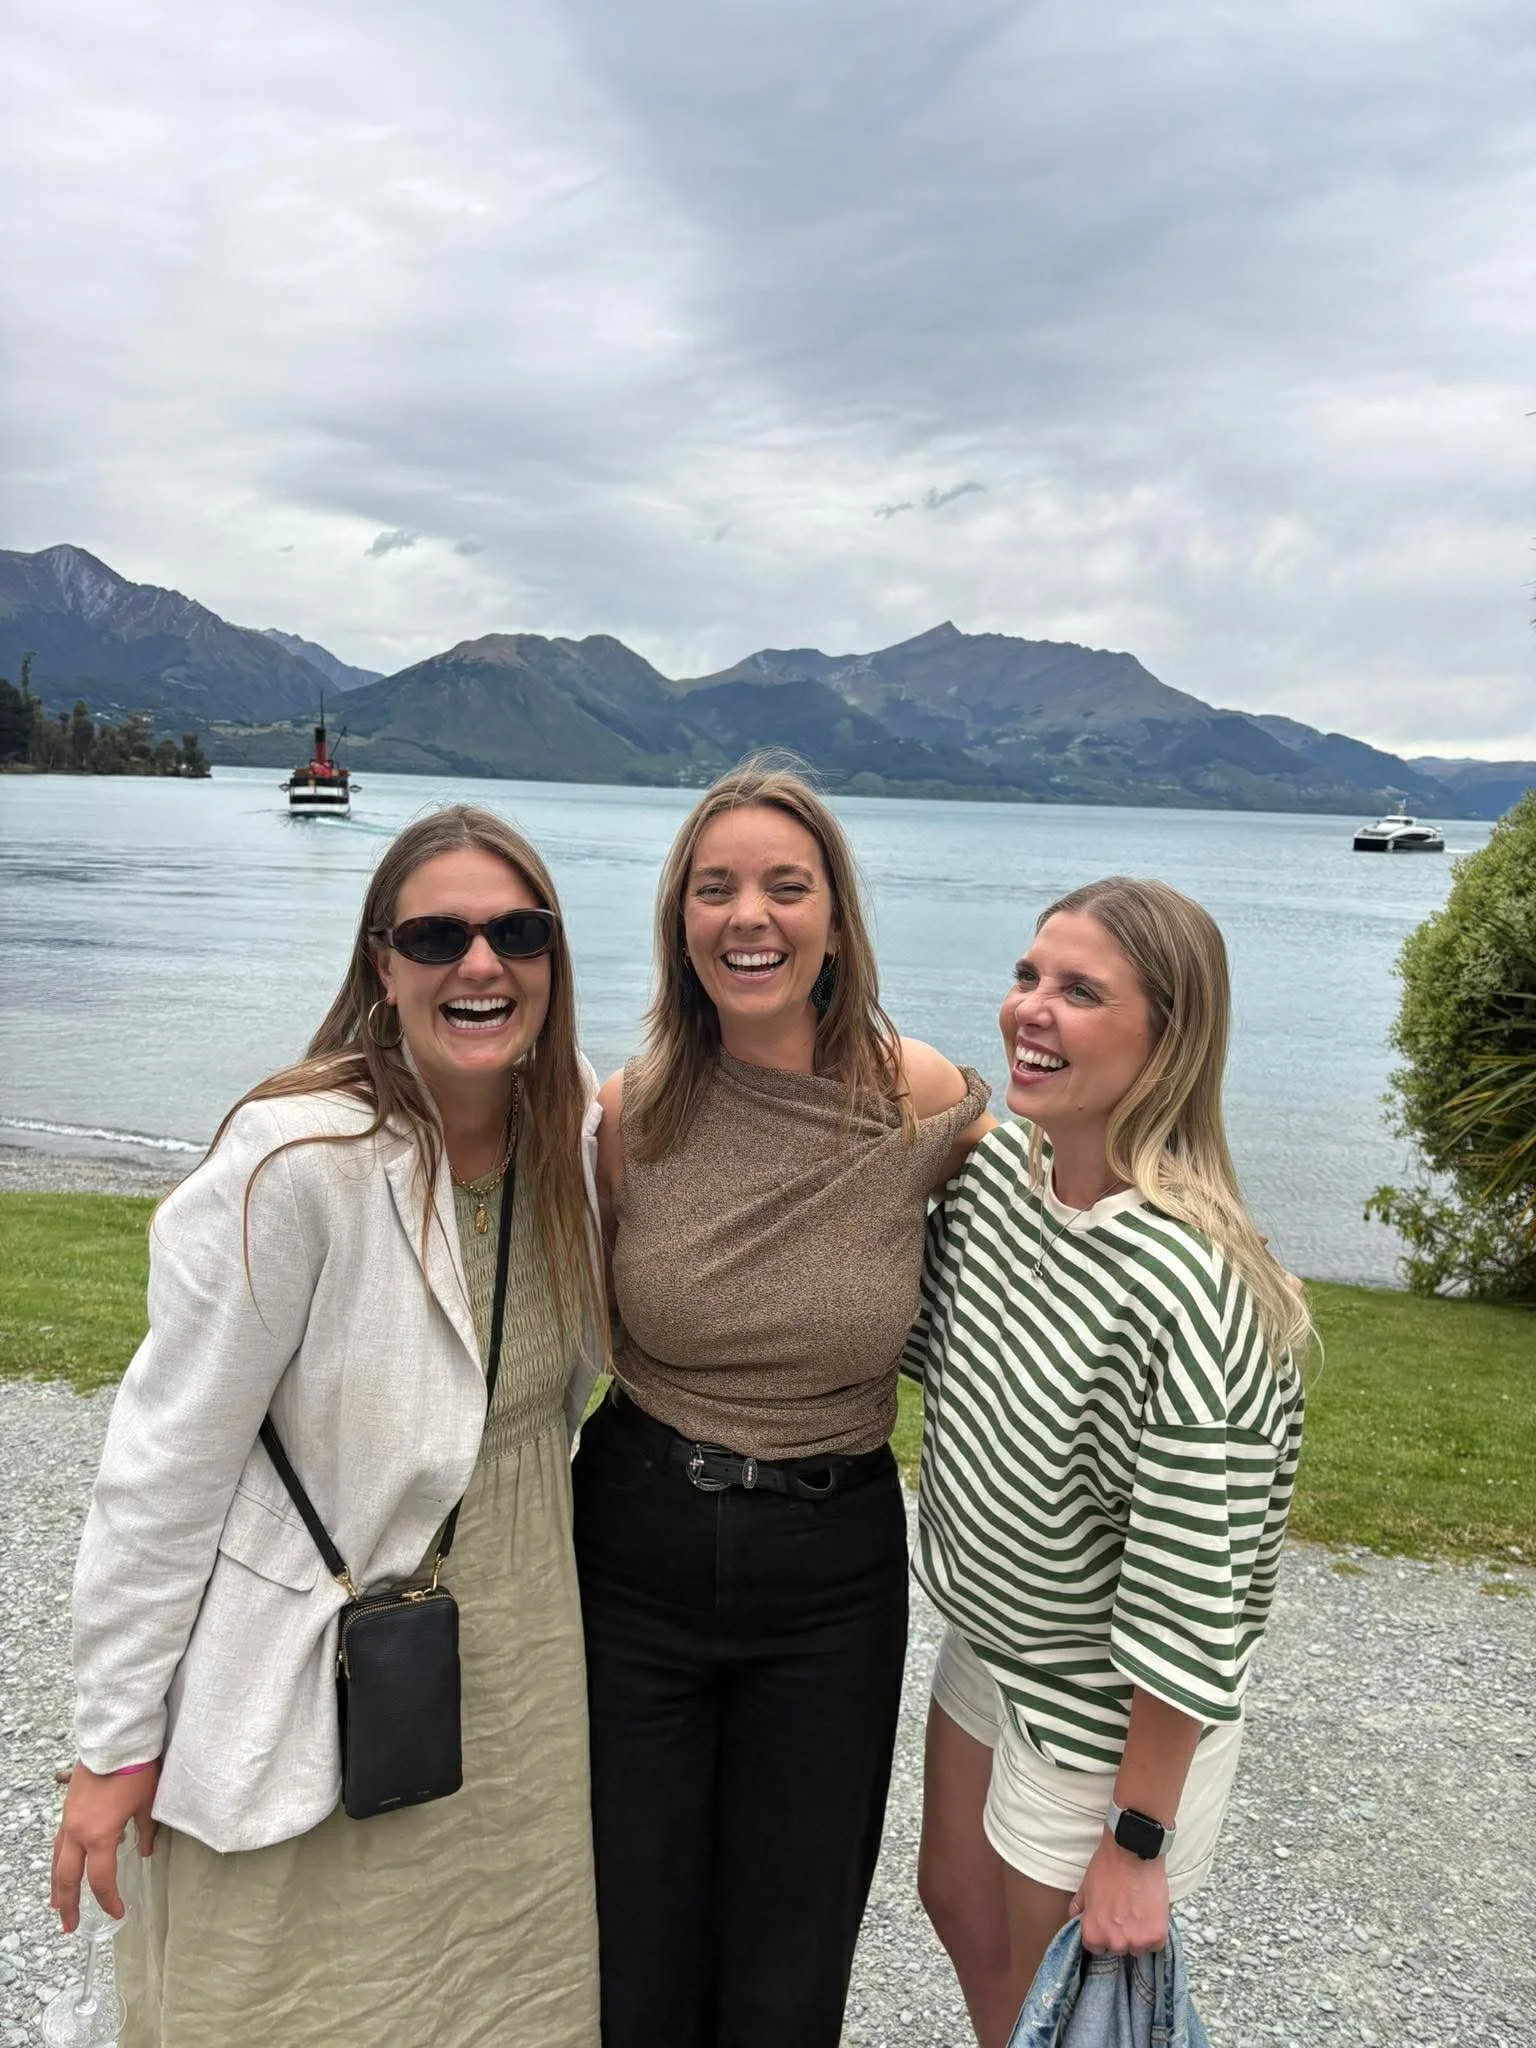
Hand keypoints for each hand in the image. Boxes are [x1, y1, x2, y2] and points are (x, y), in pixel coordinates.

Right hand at [50, 1761, 158, 1932]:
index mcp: (100, 1836)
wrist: (115, 1740)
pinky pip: (59, 1842)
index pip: (101, 1880)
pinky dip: (58, 1860)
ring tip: (57, 1904)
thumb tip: (145, 1852)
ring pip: (57, 1861)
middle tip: (70, 1927)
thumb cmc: (135, 1771)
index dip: (109, 1900)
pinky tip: (62, 1865)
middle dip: (69, 1904)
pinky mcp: (67, 1809)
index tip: (117, 1912)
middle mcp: (78, 1833)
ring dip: (57, 1885)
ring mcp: (69, 1821)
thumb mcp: (147, 1804)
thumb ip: (145, 1832)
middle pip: (68, 1878)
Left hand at [1070, 1828, 1169, 1955]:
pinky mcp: (1156, 1935)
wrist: (1133, 1850)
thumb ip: (1079, 1907)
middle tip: (1125, 1913)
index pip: (1096, 1948)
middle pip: (1118, 1948)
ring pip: (1137, 1948)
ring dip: (1139, 1935)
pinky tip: (1151, 1914)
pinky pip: (1155, 1944)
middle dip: (1121, 1934)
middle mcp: (1114, 1942)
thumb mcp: (1086, 1885)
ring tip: (1139, 1911)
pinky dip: (1155, 1933)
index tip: (1109, 1923)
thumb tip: (1074, 1917)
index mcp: (1093, 1932)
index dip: (1103, 1933)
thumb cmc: (1108, 1865)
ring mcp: (1136, 1941)